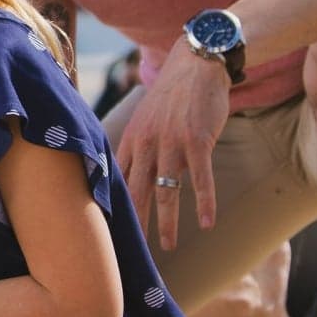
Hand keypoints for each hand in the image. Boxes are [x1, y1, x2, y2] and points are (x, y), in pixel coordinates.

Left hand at [113, 49, 231, 249]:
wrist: (196, 64)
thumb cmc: (172, 97)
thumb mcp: (144, 120)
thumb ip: (136, 149)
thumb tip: (129, 179)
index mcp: (131, 140)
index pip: (117, 182)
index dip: (113, 209)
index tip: (109, 233)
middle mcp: (146, 144)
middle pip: (136, 193)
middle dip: (134, 225)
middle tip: (132, 252)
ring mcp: (172, 142)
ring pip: (167, 191)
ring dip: (167, 223)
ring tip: (166, 246)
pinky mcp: (198, 140)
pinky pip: (201, 178)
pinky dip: (204, 203)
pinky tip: (207, 224)